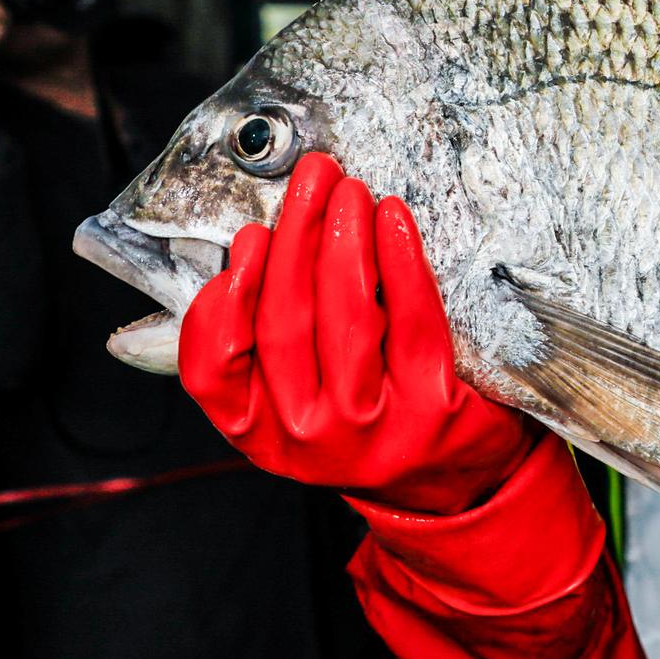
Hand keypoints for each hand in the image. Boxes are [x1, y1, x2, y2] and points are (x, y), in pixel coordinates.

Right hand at [178, 153, 539, 514]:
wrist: (449, 480)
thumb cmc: (364, 418)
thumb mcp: (296, 400)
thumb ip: (264, 343)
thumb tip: (259, 241)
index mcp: (259, 433)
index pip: (210, 371)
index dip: (223, 300)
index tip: (250, 237)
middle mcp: (308, 439)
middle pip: (285, 321)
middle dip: (296, 235)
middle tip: (311, 178)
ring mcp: (371, 430)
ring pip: (346, 316)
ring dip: (344, 238)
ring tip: (350, 190)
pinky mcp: (432, 412)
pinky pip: (412, 319)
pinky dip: (399, 259)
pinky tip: (394, 218)